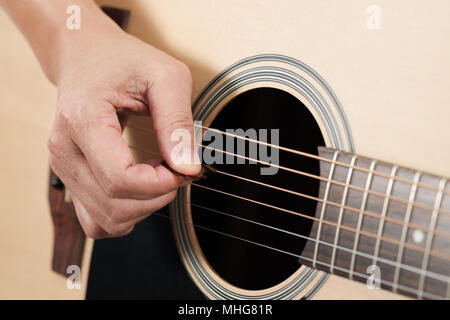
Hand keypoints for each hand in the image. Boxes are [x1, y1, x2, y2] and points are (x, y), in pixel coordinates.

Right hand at [47, 22, 199, 237]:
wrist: (86, 55)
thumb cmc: (124, 61)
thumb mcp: (164, 76)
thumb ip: (177, 121)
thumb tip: (187, 167)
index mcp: (83, 119)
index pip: (119, 178)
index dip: (159, 184)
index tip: (181, 169)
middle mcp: (64, 148)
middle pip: (114, 204)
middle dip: (157, 196)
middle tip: (177, 168)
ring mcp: (63, 167)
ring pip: (106, 220)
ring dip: (144, 207)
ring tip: (158, 174)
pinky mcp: (70, 178)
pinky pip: (95, 221)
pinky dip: (125, 214)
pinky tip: (140, 188)